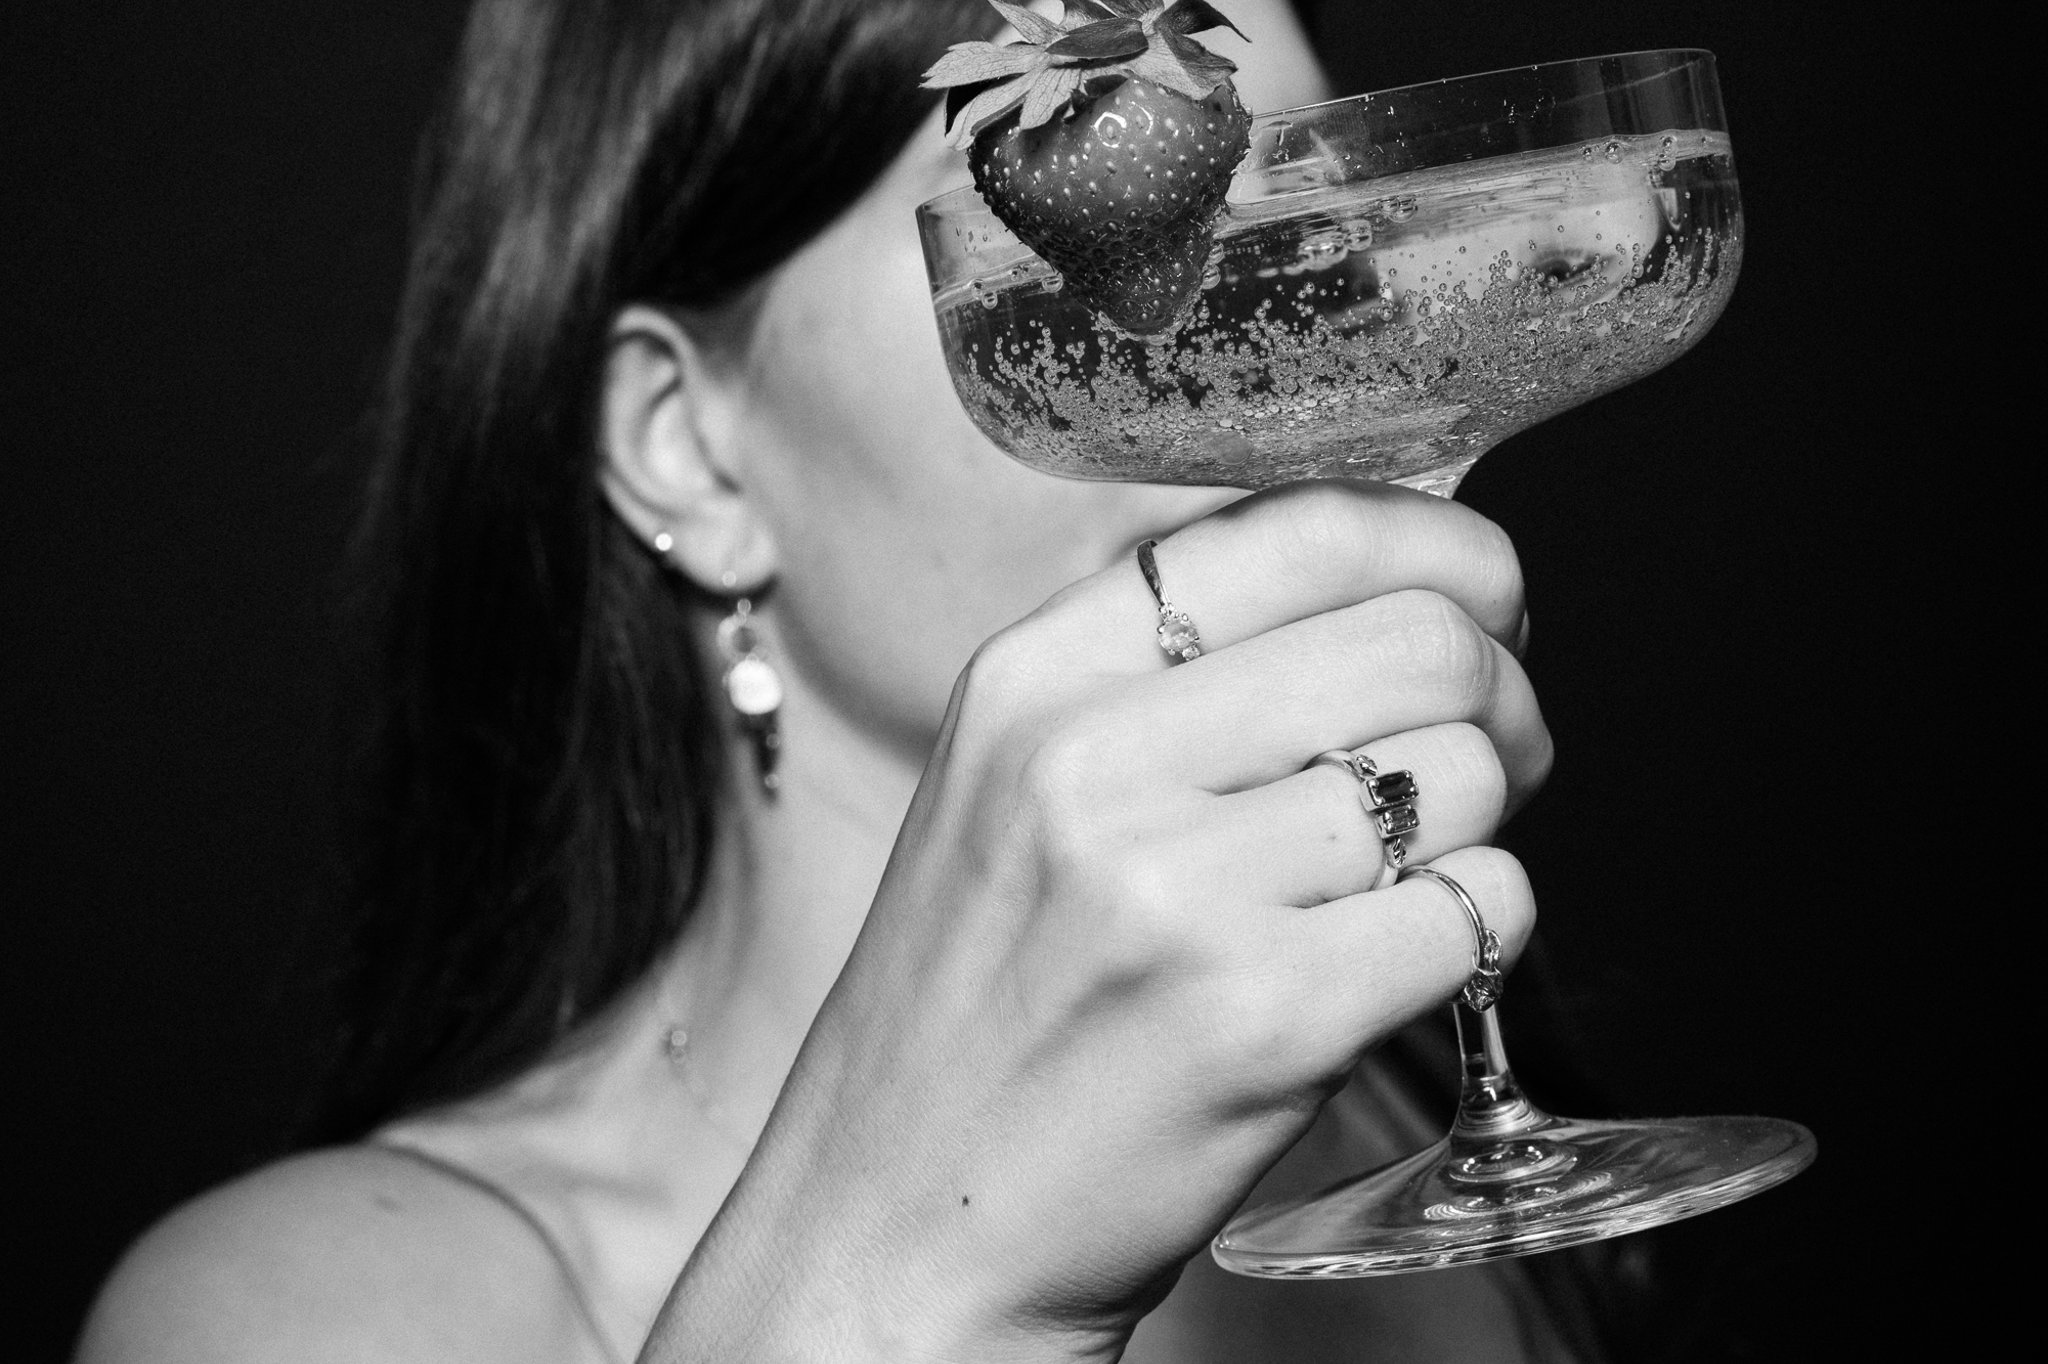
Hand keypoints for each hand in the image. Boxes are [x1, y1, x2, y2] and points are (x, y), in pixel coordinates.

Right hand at [656, 480, 1550, 1362]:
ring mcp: (1177, 890)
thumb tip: (1395, 582)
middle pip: (1419, 635)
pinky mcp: (1264, 1018)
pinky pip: (1477, 906)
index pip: (1301, 527)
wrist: (899, 1225)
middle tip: (1493, 746)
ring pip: (1466, 770)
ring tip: (1409, 870)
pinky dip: (1478, 928)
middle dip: (1502, 688)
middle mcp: (1092, 759)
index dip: (1440, 547)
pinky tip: (1398, 960)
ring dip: (1483, 819)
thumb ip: (1168, 674)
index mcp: (1032, 677)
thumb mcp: (1014, 785)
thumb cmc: (981, 1005)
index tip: (1479, 599)